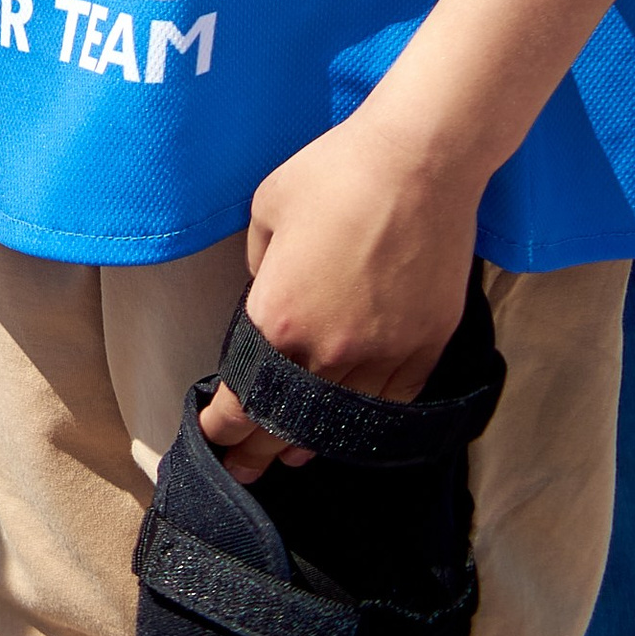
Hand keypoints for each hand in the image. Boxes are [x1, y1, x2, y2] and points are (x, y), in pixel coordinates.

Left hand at [200, 109, 480, 483]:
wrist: (417, 165)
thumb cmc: (333, 175)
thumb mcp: (267, 211)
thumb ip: (260, 268)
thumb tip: (267, 298)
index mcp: (279, 317)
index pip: (243, 396)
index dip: (223, 425)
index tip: (211, 436)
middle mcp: (329, 351)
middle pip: (287, 422)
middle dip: (258, 450)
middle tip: (241, 470)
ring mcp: (382, 356)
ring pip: (341, 423)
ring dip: (310, 441)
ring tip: (289, 456)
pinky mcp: (424, 350)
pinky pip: (391, 405)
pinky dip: (363, 424)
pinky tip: (347, 429)